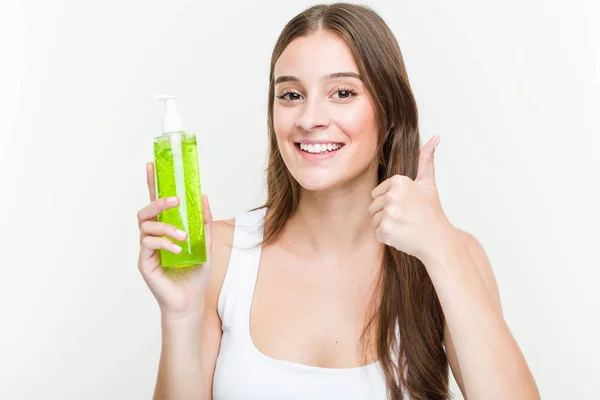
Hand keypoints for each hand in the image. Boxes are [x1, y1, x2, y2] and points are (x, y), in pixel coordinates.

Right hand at [136, 162, 212, 320]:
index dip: (152, 184)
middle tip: (176, 201)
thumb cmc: (195, 274)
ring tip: (184, 237)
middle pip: (146, 211)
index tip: (151, 165)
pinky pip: (148, 244)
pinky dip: (164, 243)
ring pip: (146, 226)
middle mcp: (153, 237)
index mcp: (165, 230)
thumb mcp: (205, 244)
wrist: (191, 301)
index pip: (156, 203)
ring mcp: (147, 250)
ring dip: (166, 227)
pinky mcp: (144, 263)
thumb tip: (203, 197)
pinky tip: (178, 250)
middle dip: (158, 201)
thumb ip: (203, 222)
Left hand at [369, 136, 455, 263]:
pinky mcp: (385, 230)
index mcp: (399, 181)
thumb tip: (435, 137)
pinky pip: (377, 233)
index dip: (391, 202)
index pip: (378, 193)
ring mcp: (389, 214)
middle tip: (407, 218)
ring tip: (405, 227)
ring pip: (374, 220)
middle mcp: (392, 196)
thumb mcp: (428, 183)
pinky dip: (388, 237)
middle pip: (373, 206)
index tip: (408, 206)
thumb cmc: (431, 212)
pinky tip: (402, 236)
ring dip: (387, 226)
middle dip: (387, 214)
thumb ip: (426, 160)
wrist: (438, 240)